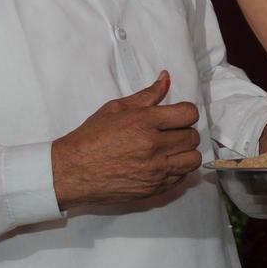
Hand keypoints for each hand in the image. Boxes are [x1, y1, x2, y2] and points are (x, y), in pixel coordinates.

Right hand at [51, 71, 201, 208]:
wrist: (73, 171)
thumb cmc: (91, 138)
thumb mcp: (116, 108)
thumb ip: (147, 94)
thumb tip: (166, 78)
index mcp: (144, 122)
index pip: (189, 114)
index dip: (185, 112)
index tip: (177, 115)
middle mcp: (153, 147)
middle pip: (193, 136)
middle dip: (185, 131)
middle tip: (171, 131)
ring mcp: (155, 171)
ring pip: (193, 159)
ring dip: (185, 152)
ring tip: (170, 149)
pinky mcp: (154, 189)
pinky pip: (181, 178)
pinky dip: (177, 170)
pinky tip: (163, 163)